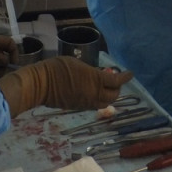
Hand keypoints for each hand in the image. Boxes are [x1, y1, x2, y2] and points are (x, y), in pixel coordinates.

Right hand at [0, 56, 133, 117]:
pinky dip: (99, 100)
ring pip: (104, 103)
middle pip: (113, 96)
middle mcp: (93, 94)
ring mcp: (86, 103)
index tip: (130, 74)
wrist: (41, 84)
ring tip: (106, 87)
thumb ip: (91, 72)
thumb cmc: (57, 68)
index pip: (116, 82)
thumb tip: (96, 77)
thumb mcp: (77, 64)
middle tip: (115, 80)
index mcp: (95, 81)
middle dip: (117, 88)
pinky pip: (94, 105)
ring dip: (109, 96)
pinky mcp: (78, 107)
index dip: (124, 77)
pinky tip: (94, 92)